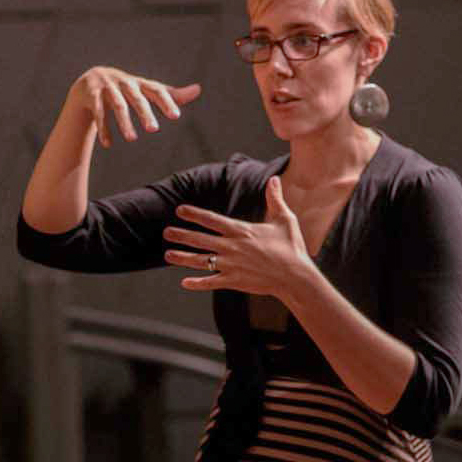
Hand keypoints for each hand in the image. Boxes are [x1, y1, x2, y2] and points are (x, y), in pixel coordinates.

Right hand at [68, 67, 200, 147]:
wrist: (89, 83)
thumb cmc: (126, 90)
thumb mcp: (147, 91)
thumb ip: (171, 94)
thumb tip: (198, 89)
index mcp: (140, 83)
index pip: (156, 90)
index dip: (166, 102)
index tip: (176, 116)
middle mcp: (125, 82)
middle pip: (136, 98)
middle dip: (145, 113)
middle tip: (154, 129)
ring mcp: (107, 87)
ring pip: (117, 106)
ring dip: (124, 122)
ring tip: (132, 139)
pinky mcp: (92, 95)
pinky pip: (98, 113)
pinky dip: (103, 128)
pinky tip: (108, 144)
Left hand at [162, 176, 312, 299]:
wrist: (296, 277)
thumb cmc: (292, 247)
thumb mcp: (284, 219)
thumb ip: (275, 198)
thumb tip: (274, 178)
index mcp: (242, 231)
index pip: (212, 220)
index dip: (194, 214)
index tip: (180, 210)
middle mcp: (232, 247)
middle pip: (201, 239)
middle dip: (181, 234)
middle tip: (166, 232)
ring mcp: (231, 265)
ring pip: (201, 261)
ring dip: (183, 257)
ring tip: (168, 254)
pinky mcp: (234, 281)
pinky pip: (211, 282)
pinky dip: (197, 283)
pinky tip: (185, 283)